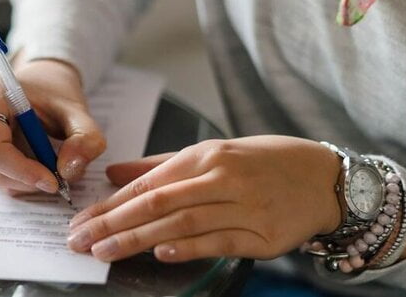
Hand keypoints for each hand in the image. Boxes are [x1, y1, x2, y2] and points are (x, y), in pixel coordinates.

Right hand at [0, 59, 106, 195]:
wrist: (41, 84)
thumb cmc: (55, 94)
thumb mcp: (78, 112)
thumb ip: (84, 138)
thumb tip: (68, 171)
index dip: (22, 171)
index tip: (53, 181)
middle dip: (29, 178)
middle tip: (60, 176)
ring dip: (26, 179)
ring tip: (48, 160)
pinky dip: (19, 177)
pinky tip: (34, 160)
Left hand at [66, 135, 342, 261]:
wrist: (325, 178)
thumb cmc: (264, 163)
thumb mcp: (213, 153)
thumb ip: (159, 165)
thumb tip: (113, 173)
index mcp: (206, 155)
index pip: (146, 183)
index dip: (110, 204)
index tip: (81, 220)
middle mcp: (222, 178)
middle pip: (157, 202)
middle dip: (113, 223)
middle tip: (80, 240)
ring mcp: (244, 206)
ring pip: (182, 223)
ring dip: (138, 239)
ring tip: (105, 251)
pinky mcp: (263, 235)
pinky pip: (219, 241)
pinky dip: (187, 248)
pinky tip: (159, 253)